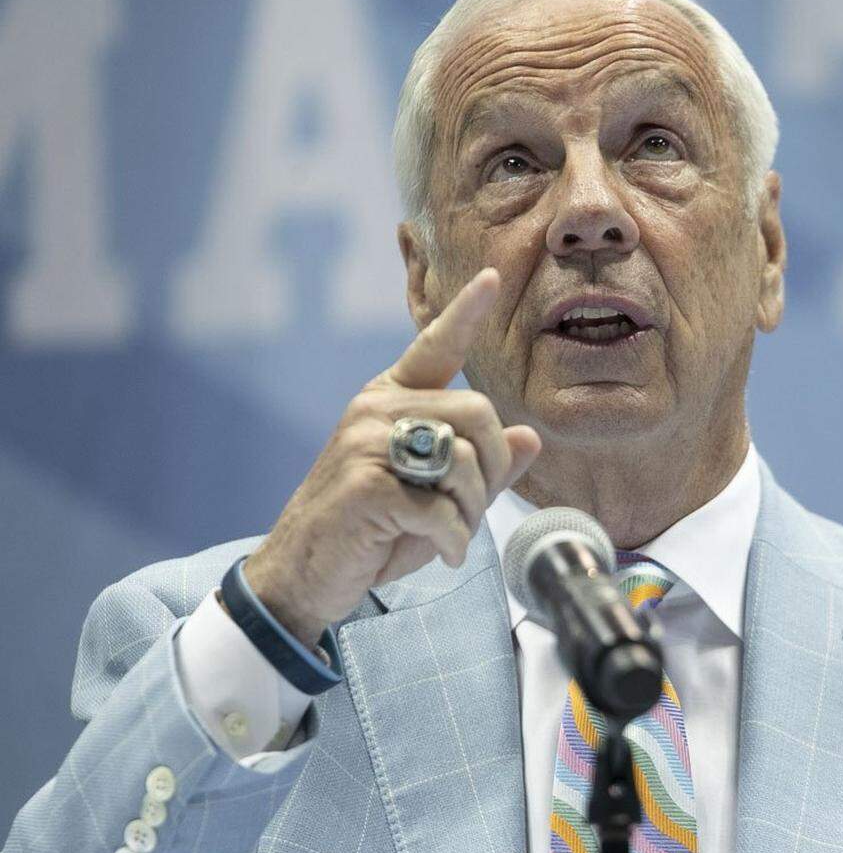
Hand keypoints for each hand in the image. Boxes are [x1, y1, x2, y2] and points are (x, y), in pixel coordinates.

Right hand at [242, 268, 541, 647]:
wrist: (303, 573)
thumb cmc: (372, 531)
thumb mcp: (435, 496)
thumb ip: (481, 466)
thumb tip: (529, 437)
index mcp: (390, 401)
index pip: (434, 347)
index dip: (465, 314)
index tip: (491, 278)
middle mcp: (376, 410)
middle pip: (479, 412)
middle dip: (494, 468)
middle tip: (474, 506)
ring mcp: (366, 443)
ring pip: (465, 459)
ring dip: (472, 509)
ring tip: (450, 532)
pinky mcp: (366, 484)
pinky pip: (441, 508)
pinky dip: (454, 540)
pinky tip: (443, 552)